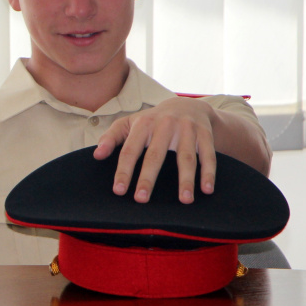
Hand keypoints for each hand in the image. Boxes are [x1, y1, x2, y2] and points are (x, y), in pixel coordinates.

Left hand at [93, 97, 216, 203]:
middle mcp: (164, 125)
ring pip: (186, 157)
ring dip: (186, 180)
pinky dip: (209, 172)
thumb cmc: (152, 121)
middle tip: (141, 199)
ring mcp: (186, 130)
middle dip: (148, 178)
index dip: (123, 171)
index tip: (119, 191)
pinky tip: (207, 190)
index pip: (130, 150)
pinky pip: (208, 155)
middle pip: (155, 155)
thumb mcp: (129, 124)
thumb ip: (111, 137)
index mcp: (143, 124)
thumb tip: (96, 155)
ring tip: (184, 200)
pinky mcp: (205, 135)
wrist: (188, 105)